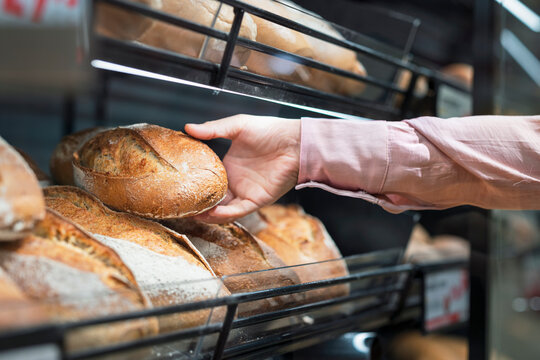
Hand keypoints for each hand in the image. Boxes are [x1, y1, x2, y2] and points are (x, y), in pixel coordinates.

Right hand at [185, 114, 300, 222]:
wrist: (294, 142)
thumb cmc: (270, 131)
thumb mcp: (237, 126)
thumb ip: (213, 129)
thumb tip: (187, 128)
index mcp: (229, 166)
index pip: (207, 179)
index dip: (194, 183)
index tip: (176, 184)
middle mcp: (235, 182)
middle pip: (212, 197)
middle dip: (198, 203)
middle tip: (179, 204)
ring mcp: (245, 192)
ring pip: (223, 209)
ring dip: (208, 213)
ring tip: (190, 213)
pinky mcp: (256, 200)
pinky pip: (238, 211)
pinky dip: (224, 214)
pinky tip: (210, 213)